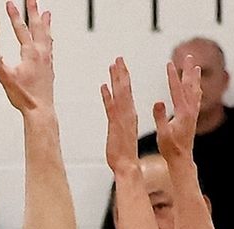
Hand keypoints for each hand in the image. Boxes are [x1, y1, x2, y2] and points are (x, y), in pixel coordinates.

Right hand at [0, 0, 54, 113]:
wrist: (40, 110)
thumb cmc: (24, 97)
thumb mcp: (7, 80)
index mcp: (30, 54)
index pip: (21, 30)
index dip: (14, 15)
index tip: (9, 3)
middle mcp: (41, 54)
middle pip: (37, 27)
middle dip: (33, 11)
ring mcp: (47, 60)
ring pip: (47, 35)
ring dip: (45, 22)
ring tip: (46, 12)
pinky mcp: (50, 68)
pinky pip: (50, 46)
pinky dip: (48, 37)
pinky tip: (48, 38)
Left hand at [100, 57, 139, 173]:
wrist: (126, 166)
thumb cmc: (123, 154)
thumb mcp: (120, 134)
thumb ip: (118, 122)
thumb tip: (115, 115)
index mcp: (130, 115)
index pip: (127, 92)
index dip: (124, 77)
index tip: (121, 65)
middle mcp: (128, 114)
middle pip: (125, 89)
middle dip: (121, 72)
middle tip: (118, 58)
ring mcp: (122, 119)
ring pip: (120, 94)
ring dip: (117, 79)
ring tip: (113, 64)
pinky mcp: (115, 126)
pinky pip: (111, 108)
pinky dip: (107, 96)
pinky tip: (103, 86)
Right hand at [153, 54, 201, 159]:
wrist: (182, 159)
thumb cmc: (170, 148)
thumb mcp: (163, 134)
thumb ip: (160, 117)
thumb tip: (158, 102)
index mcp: (182, 113)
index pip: (177, 90)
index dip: (172, 76)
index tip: (170, 63)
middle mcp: (190, 110)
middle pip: (190, 85)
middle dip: (188, 70)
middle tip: (189, 56)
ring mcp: (193, 113)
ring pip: (195, 90)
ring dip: (194, 77)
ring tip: (195, 65)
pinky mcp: (193, 117)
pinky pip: (196, 98)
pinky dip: (195, 88)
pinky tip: (196, 85)